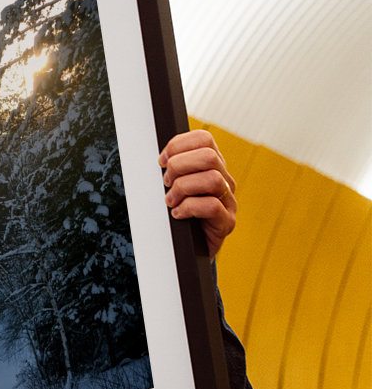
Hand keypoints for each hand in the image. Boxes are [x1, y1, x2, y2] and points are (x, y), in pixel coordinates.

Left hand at [159, 129, 236, 257]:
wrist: (189, 249)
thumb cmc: (179, 213)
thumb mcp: (173, 186)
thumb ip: (172, 169)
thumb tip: (160, 158)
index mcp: (212, 166)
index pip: (203, 139)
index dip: (179, 145)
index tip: (162, 161)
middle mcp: (224, 180)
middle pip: (208, 156)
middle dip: (179, 166)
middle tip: (166, 183)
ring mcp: (228, 201)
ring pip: (212, 179)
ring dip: (183, 188)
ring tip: (170, 200)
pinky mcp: (227, 222)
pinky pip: (212, 206)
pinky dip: (188, 208)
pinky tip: (177, 214)